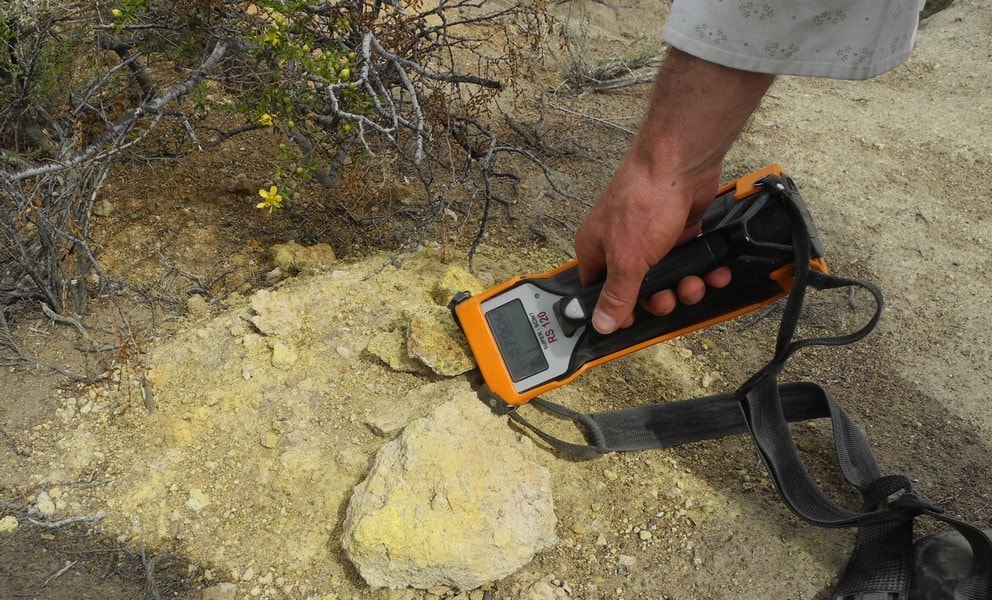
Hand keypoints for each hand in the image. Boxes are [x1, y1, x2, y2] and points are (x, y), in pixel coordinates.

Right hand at [573, 49, 773, 333]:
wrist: (680, 163)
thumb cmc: (644, 202)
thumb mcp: (627, 260)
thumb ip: (617, 296)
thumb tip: (600, 324)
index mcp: (596, 250)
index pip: (599, 292)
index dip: (618, 309)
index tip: (637, 319)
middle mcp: (620, 245)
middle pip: (638, 289)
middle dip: (660, 298)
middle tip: (671, 297)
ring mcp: (650, 238)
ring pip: (667, 277)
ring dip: (685, 286)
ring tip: (696, 283)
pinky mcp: (677, 231)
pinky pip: (689, 261)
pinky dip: (704, 269)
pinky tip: (715, 273)